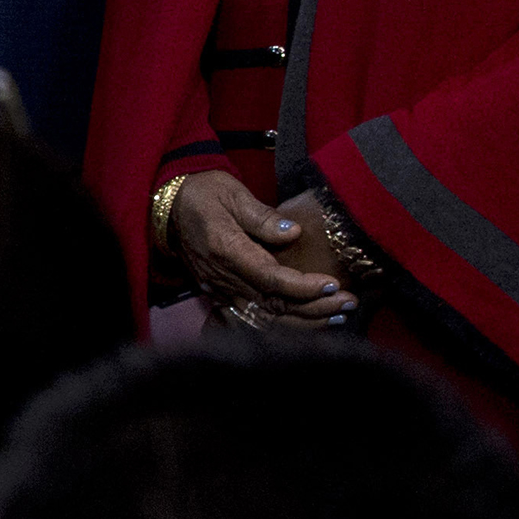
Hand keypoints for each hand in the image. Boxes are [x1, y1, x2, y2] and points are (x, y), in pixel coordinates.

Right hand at [169, 172, 356, 328]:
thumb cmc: (204, 194)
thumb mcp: (233, 194)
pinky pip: (255, 318)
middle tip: (349, 304)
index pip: (270, 278)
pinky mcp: (221, 295)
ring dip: (305, 322)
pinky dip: (285, 324)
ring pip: (266, 318)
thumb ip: (264, 217)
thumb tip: (295, 233)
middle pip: (273, 304)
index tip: (333, 285)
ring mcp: (220, 290)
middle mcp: (222, 277)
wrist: (168, 207)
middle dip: (315, 308)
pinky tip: (311, 323)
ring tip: (339, 316)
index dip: (303, 286)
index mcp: (225, 249)